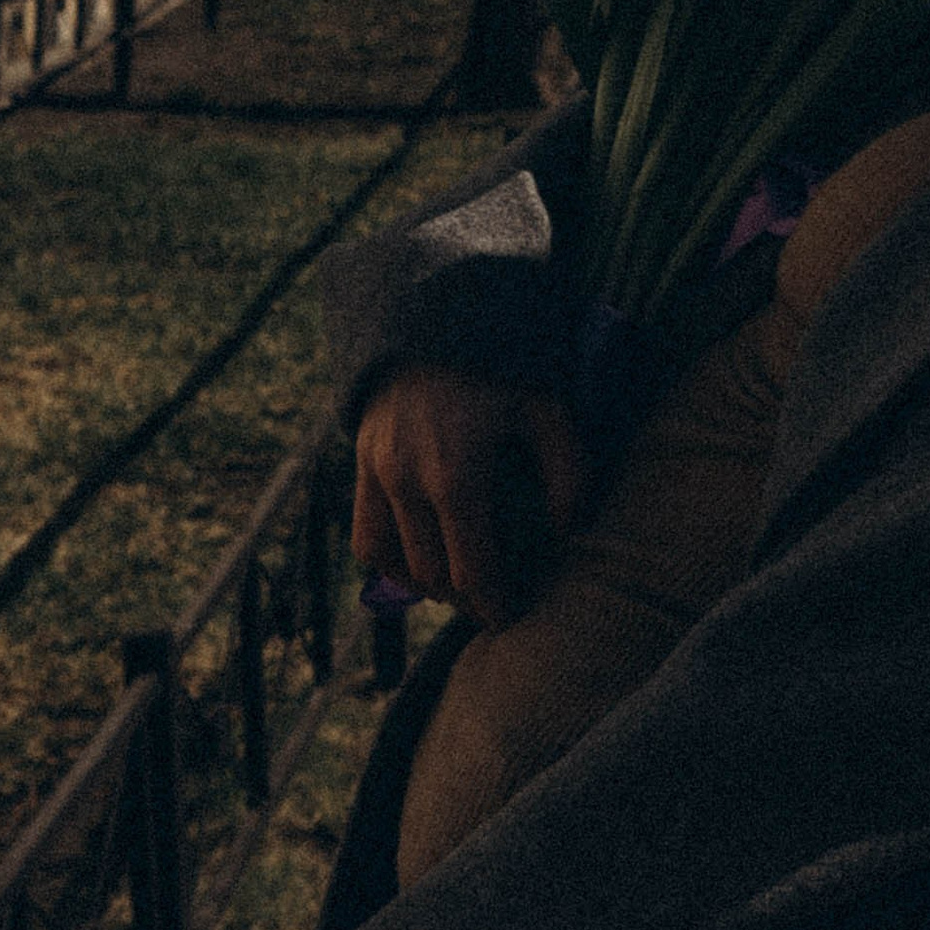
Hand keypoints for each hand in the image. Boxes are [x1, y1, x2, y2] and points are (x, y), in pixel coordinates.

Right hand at [351, 370, 587, 627]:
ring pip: (390, 562)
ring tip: (455, 587)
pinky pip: (363, 534)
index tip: (508, 618)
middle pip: (431, 573)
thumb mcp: (548, 408)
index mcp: (457, 475)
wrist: (435, 312)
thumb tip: (569, 531)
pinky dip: (386, 560)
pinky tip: (414, 562)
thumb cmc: (502, 362)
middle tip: (490, 603)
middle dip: (462, 598)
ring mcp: (377, 473)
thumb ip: (566, 472)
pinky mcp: (360, 461)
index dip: (490, 603)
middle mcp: (408, 481)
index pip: (470, 568)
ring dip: (422, 585)